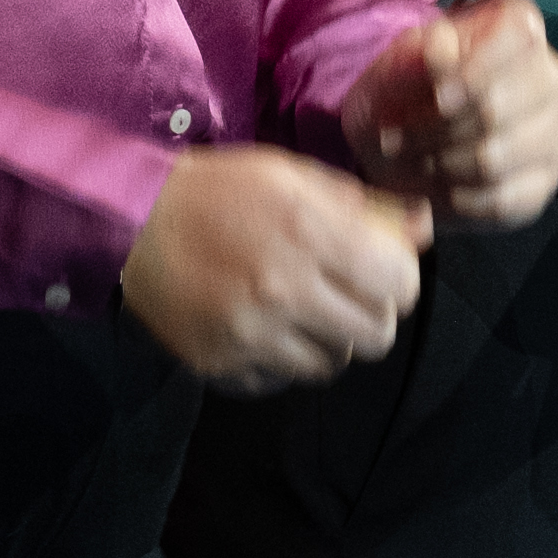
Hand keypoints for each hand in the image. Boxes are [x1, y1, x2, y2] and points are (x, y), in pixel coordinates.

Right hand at [122, 146, 426, 389]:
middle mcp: (285, 288)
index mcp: (309, 232)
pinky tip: (267, 331)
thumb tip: (423, 227)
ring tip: (305, 313)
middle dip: (371, 315)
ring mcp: (252, 334)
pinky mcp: (222, 364)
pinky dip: (284, 361)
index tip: (382, 271)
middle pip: (375, 335)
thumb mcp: (292, 176)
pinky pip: (281, 380)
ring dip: (330, 341)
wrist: (133, 224)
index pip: (399, 285)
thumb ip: (361, 203)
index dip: (399, 280)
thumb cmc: (221, 191)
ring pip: (332, 364)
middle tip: (348, 297)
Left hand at [331, 0, 557, 232]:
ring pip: (494, 158)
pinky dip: (457, 199)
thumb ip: (415, 51)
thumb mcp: (396, 64)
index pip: (516, 39)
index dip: (476, 71)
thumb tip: (441, 45)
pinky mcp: (544, 179)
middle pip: (498, 107)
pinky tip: (431, 190)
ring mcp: (552, 130)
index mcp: (518, 26)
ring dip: (436, 166)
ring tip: (403, 165)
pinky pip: (503, 199)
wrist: (406, 140)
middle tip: (391, 142)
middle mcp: (547, 73)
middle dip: (435, 130)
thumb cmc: (404, 89)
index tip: (436, 97)